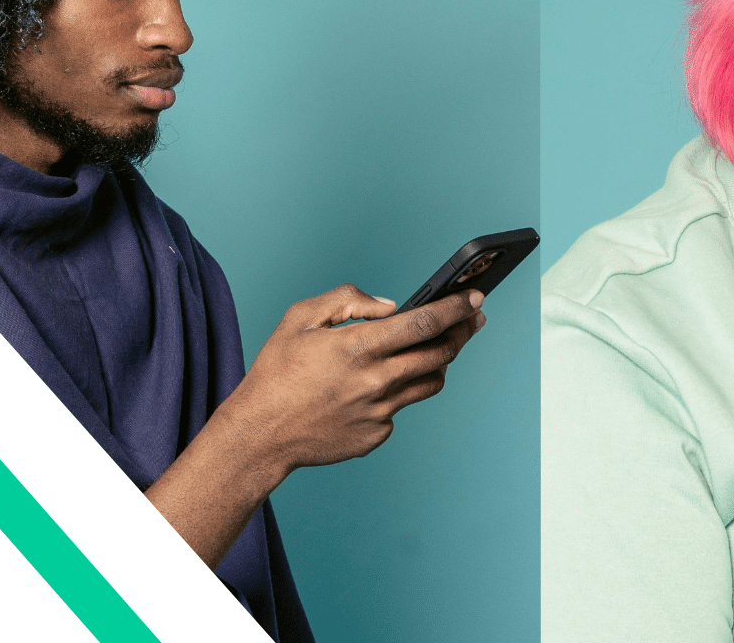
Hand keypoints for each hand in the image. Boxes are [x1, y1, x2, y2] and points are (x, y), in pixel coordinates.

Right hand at [218, 284, 486, 472]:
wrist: (259, 434)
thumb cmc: (276, 372)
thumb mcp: (300, 318)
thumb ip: (348, 301)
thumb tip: (390, 306)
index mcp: (357, 348)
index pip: (423, 323)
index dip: (454, 308)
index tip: (474, 298)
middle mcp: (375, 382)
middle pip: (439, 353)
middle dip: (462, 331)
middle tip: (472, 318)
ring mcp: (379, 412)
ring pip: (430, 382)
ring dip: (440, 360)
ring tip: (438, 346)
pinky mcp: (376, 436)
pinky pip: (401, 407)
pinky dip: (399, 390)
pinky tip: (382, 384)